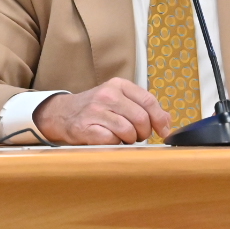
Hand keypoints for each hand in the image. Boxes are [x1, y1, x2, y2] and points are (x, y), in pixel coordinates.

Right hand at [34, 79, 171, 144]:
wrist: (62, 114)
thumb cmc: (95, 108)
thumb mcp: (119, 99)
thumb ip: (143, 107)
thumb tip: (167, 122)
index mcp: (118, 85)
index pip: (149, 101)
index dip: (160, 119)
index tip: (163, 131)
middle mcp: (107, 95)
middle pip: (141, 119)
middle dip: (143, 133)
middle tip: (136, 135)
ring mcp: (95, 111)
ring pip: (128, 131)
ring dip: (129, 140)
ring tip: (121, 137)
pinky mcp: (85, 127)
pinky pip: (112, 140)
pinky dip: (114, 144)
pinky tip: (108, 139)